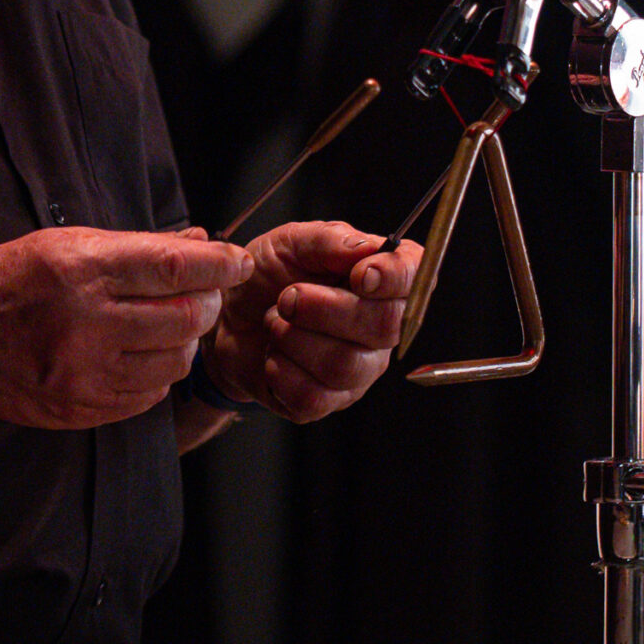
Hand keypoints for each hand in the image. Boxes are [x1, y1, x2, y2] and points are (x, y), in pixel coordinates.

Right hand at [0, 227, 252, 428]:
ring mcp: (83, 372)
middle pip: (185, 317)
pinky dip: (158, 373)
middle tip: (204, 294)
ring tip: (169, 324)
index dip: (219, 264)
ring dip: (185, 340)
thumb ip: (136, 246)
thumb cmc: (7, 281)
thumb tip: (200, 241)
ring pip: (175, 360)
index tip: (238, 262)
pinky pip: (149, 395)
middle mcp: (86, 322)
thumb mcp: (65, 243)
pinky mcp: (80, 408)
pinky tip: (140, 354)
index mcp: (81, 270)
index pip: (174, 268)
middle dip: (208, 303)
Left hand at [201, 221, 420, 422]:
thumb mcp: (291, 242)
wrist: (228, 319)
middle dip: (328, 309)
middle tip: (288, 297)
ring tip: (274, 322)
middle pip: (384, 326)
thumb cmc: (268, 276)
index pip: (415, 278)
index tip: (360, 276)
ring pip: (346, 365)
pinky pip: (315, 397)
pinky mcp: (328, 401)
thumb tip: (369, 248)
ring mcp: (359, 369)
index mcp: (382, 279)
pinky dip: (281, 371)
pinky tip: (273, 355)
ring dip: (296, 339)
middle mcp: (381, 327)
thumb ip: (329, 241)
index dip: (395, 279)